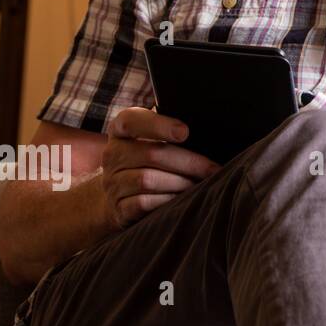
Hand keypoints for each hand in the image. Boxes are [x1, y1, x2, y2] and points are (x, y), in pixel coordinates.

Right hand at [99, 106, 221, 229]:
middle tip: (213, 168)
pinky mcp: (118, 208)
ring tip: (201, 184)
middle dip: (189, 162)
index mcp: (120, 130)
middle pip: (152, 154)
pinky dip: (167, 200)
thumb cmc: (149, 158)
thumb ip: (170, 126)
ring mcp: (112, 182)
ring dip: (181, 183)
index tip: (185, 132)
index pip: (131, 121)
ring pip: (148, 180)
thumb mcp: (153, 136)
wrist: (120, 195)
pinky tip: (182, 199)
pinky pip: (144, 202)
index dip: (158, 125)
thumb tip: (207, 118)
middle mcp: (112, 154)